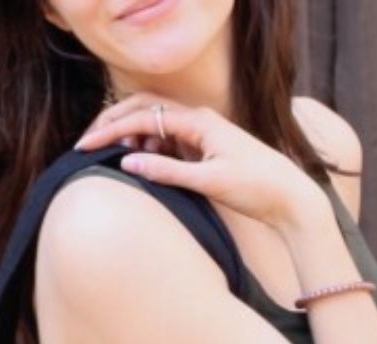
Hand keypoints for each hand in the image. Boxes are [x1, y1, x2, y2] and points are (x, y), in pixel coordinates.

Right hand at [73, 91, 326, 228]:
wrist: (291, 199)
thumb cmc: (257, 188)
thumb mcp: (209, 182)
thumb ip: (167, 171)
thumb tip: (127, 162)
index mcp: (199, 122)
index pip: (143, 117)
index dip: (110, 131)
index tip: (85, 147)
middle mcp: (200, 120)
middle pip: (145, 111)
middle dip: (114, 124)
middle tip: (88, 143)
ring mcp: (204, 134)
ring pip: (156, 124)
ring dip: (132, 137)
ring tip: (114, 157)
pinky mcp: (208, 149)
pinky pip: (171, 140)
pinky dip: (151, 148)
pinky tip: (144, 162)